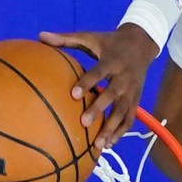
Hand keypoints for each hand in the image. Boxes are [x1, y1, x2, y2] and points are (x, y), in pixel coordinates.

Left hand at [38, 25, 157, 144]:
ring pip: (123, 112)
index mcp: (112, 60)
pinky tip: (108, 145)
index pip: (99, 72)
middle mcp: (124, 77)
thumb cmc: (110, 42)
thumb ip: (66, 39)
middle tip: (83, 123)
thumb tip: (40, 36)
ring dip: (112, 129)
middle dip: (99, 109)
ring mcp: (132, 91)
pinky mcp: (136, 100)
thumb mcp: (91, 37)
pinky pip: (130, 119)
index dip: (87, 82)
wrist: (142, 44)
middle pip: (112, 95)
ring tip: (98, 145)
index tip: (73, 94)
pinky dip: (121, 133)